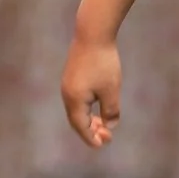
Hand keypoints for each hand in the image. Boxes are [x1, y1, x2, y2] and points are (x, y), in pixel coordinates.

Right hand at [60, 34, 122, 149]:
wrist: (92, 33)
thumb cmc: (103, 63)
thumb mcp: (111, 90)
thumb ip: (111, 111)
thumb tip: (111, 125)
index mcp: (74, 100)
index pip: (81, 127)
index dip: (92, 138)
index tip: (103, 144)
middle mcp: (67, 94)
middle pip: (76, 120)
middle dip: (91, 130)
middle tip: (107, 136)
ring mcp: (67, 84)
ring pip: (76, 110)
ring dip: (89, 119)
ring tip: (103, 123)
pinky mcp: (71, 76)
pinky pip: (77, 99)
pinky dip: (87, 108)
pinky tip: (98, 105)